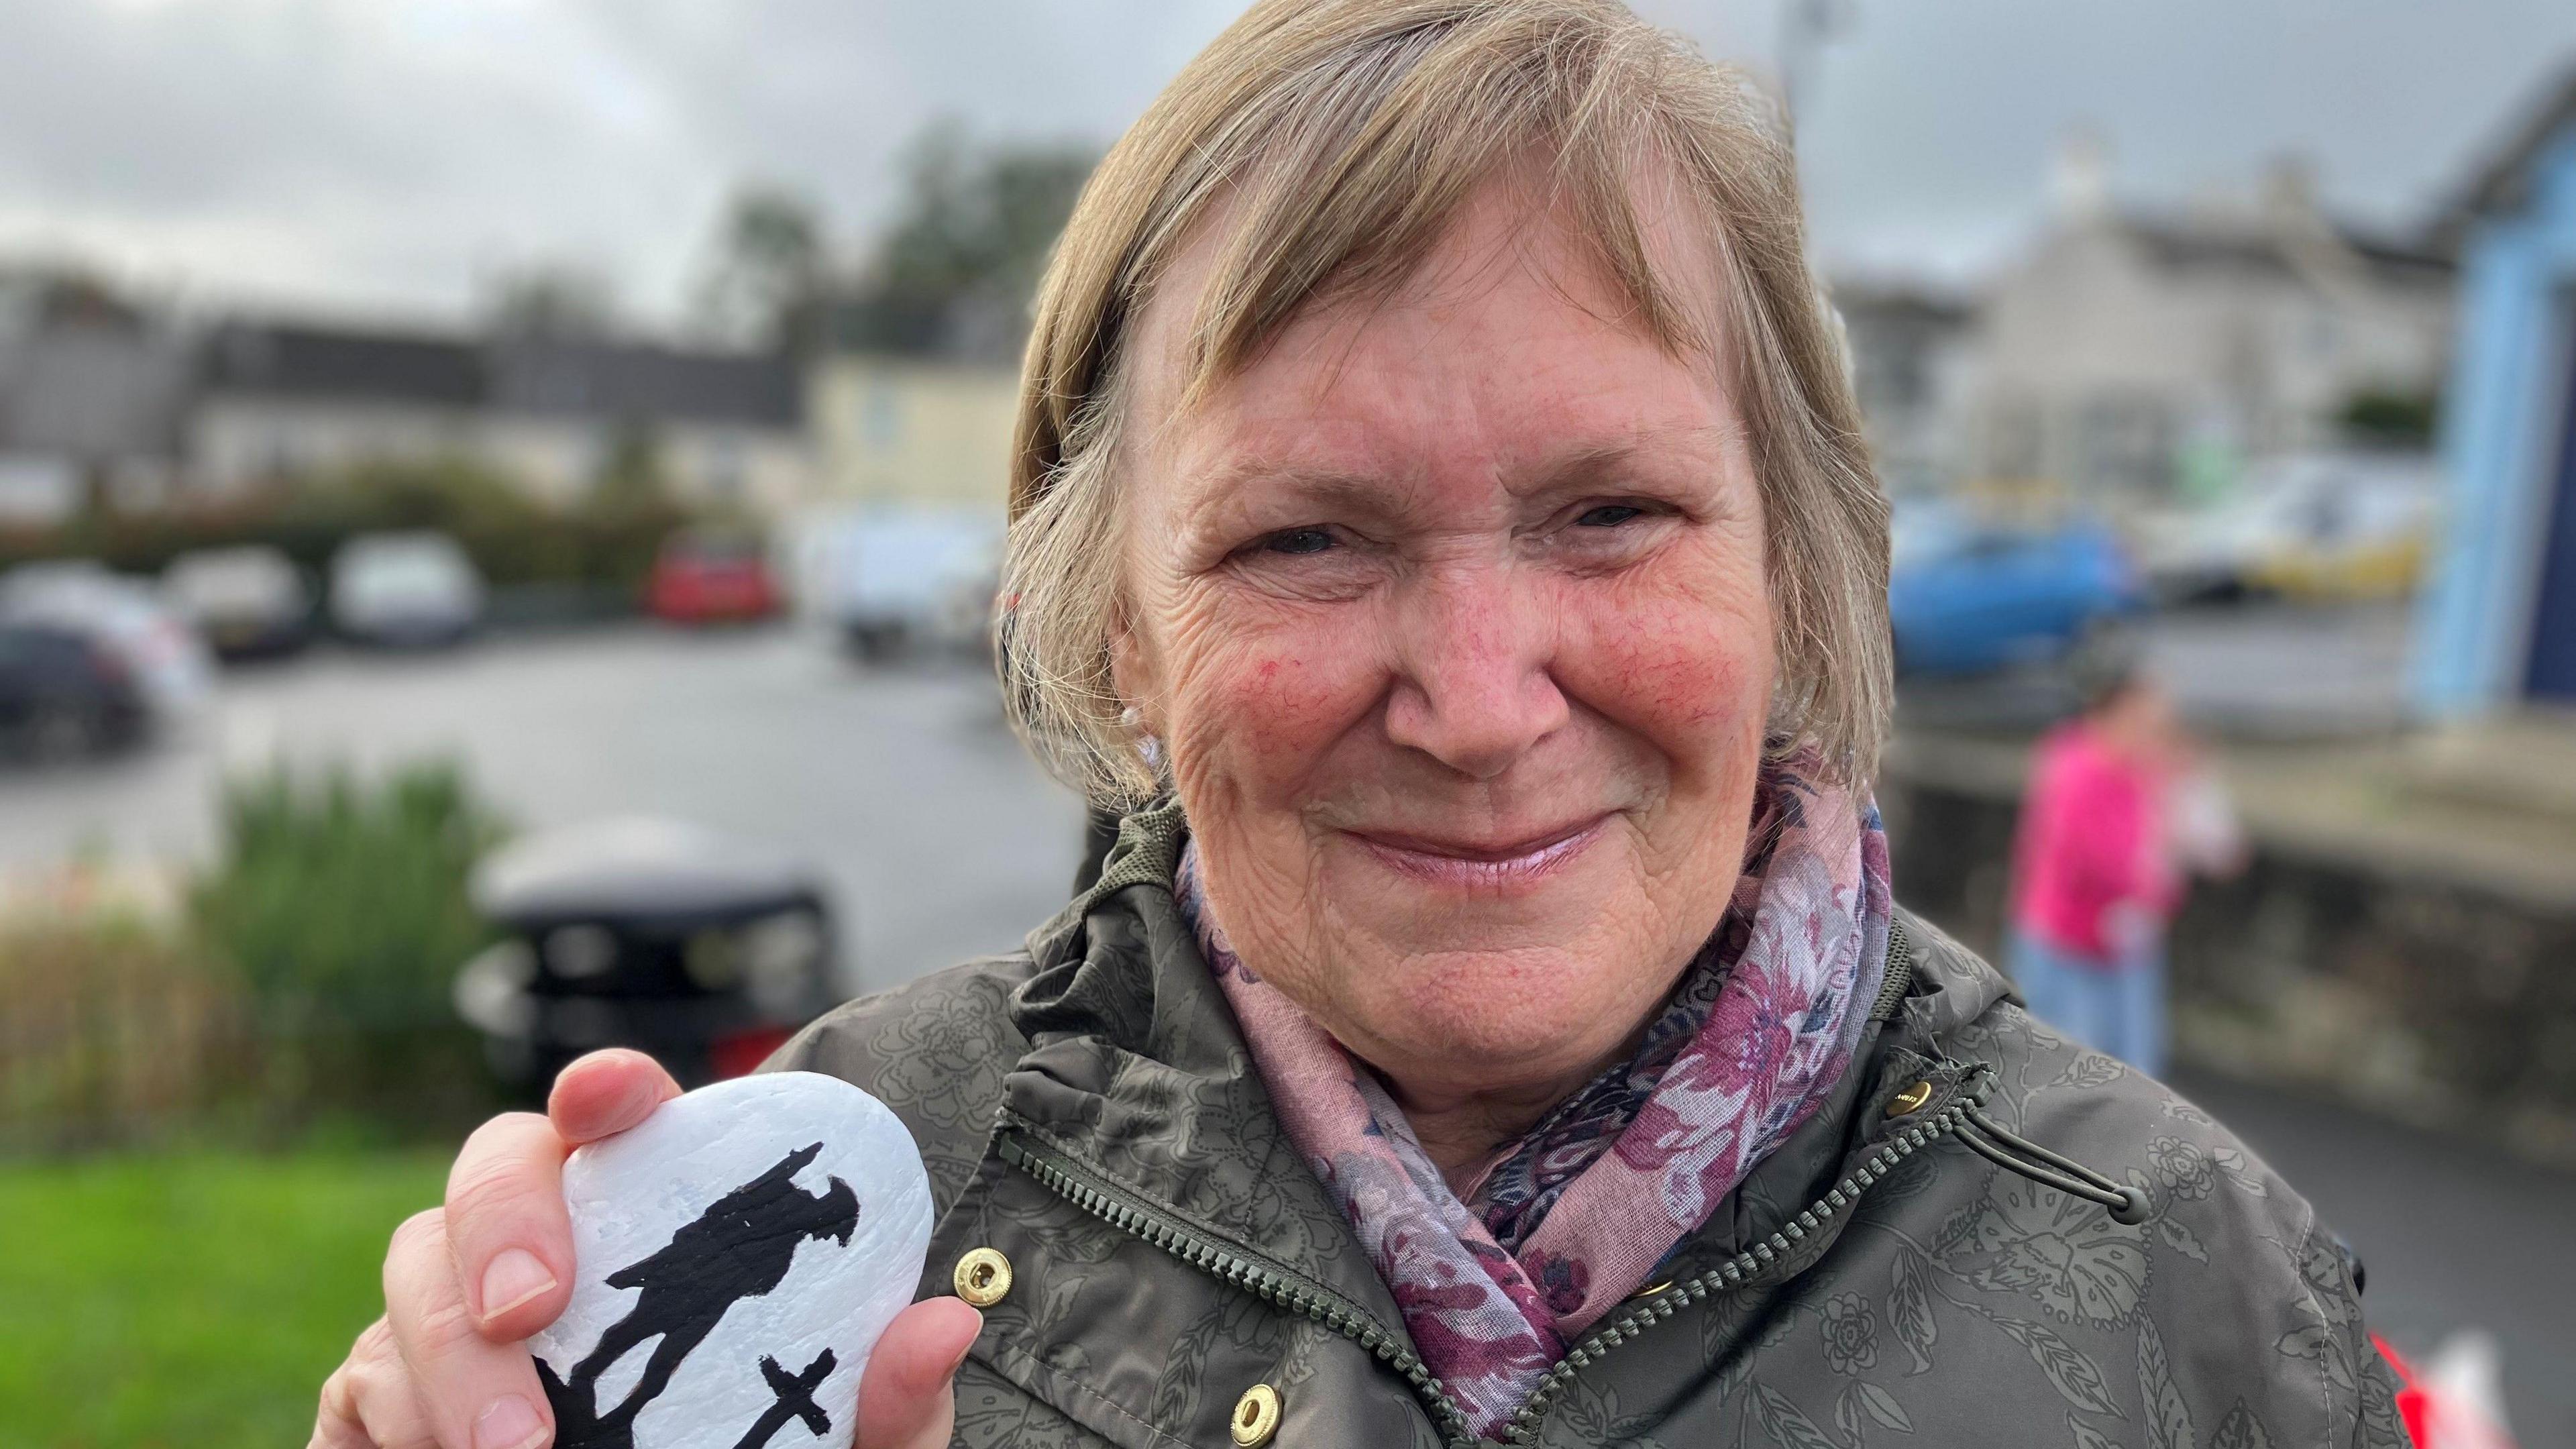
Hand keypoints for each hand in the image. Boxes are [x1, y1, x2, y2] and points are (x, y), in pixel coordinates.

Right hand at [313, 1049, 980, 1448]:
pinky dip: (394, 1421)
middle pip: (491, 1170)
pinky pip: (356, 1385)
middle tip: (535, 1313)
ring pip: (408, 1280)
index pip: (626, 1118)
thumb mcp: (844, 1446)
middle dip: (502, 1225)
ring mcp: (449, 1315)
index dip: (611, 1090)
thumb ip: (889, 1396)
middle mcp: (543, 1243)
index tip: (612, 1098)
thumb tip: (946, 1324)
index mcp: (653, 1219)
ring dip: (449, 1357)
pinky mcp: (379, 1400)